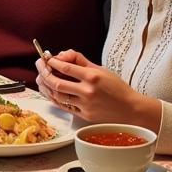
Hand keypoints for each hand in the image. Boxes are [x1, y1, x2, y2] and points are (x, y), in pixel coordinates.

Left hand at [35, 50, 158, 127]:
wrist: (131, 110)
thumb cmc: (117, 88)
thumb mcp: (102, 70)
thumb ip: (81, 62)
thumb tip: (62, 55)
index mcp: (92, 77)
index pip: (65, 68)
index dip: (52, 62)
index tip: (46, 58)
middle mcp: (87, 91)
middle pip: (56, 83)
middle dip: (44, 72)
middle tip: (39, 65)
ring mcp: (85, 105)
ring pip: (57, 96)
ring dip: (45, 86)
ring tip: (40, 78)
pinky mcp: (84, 115)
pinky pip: (63, 106)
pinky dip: (53, 98)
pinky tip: (48, 91)